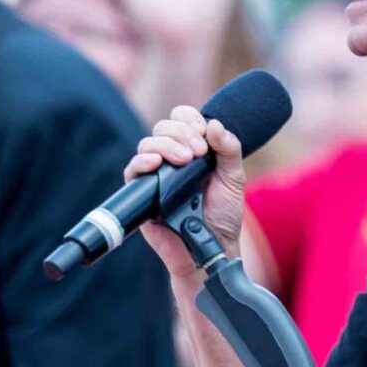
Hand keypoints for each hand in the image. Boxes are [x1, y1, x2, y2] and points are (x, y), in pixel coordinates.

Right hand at [127, 105, 248, 284]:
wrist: (213, 247)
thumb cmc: (223, 215)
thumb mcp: (234, 178)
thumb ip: (229, 149)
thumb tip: (214, 124)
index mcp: (193, 150)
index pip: (182, 119)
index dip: (190, 119)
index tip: (204, 134)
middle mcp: (171, 159)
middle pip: (163, 127)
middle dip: (181, 133)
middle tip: (198, 152)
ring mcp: (156, 175)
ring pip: (147, 144)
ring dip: (166, 145)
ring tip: (184, 160)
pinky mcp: (142, 194)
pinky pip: (132, 170)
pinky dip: (142, 162)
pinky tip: (155, 163)